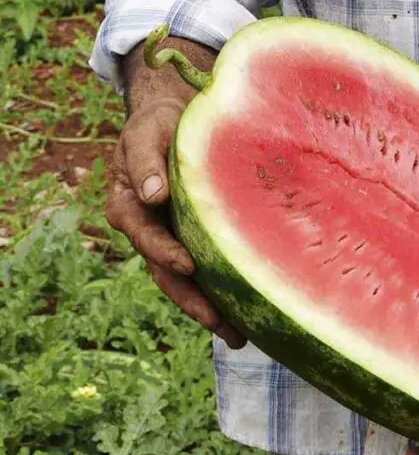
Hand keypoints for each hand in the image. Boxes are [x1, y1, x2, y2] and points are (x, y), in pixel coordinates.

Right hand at [105, 94, 245, 347]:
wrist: (171, 117)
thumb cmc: (157, 123)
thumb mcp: (145, 134)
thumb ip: (144, 162)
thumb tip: (152, 194)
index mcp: (129, 207)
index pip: (145, 236)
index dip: (164, 252)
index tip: (188, 265)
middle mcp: (150, 232)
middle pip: (168, 274)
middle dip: (193, 302)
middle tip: (220, 325)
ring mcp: (174, 240)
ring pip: (190, 283)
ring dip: (213, 310)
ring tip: (240, 337)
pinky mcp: (198, 242)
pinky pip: (210, 273)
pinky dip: (227, 294)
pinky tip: (253, 314)